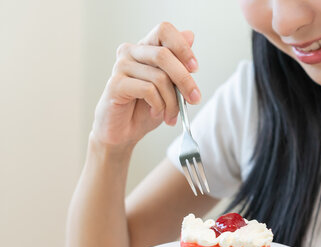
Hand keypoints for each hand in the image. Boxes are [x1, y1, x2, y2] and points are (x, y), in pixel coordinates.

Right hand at [92, 22, 200, 149]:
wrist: (124, 132)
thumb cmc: (146, 108)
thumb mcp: (170, 87)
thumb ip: (179, 63)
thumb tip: (190, 34)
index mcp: (145, 48)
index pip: (164, 30)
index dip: (182, 47)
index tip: (195, 68)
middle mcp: (131, 52)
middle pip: (164, 55)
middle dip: (185, 80)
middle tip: (194, 99)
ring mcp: (121, 66)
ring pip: (159, 77)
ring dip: (172, 101)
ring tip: (171, 115)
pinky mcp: (115, 84)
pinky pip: (148, 90)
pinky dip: (158, 105)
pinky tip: (155, 112)